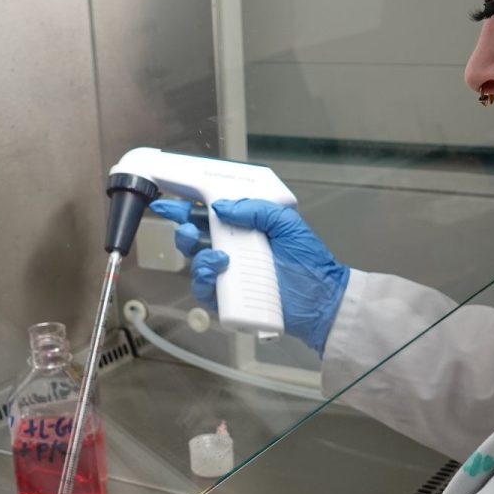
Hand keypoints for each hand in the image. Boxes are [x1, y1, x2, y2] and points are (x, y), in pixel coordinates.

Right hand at [149, 198, 349, 354]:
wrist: (321, 298)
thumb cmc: (308, 260)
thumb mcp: (286, 223)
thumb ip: (256, 209)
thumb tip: (221, 207)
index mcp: (244, 228)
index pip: (211, 214)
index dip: (190, 204)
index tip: (172, 194)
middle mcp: (232, 250)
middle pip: (195, 235)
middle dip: (182, 225)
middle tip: (181, 221)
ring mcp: (229, 274)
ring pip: (195, 260)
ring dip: (194, 251)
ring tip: (217, 255)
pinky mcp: (228, 298)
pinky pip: (204, 287)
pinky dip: (204, 277)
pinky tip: (219, 269)